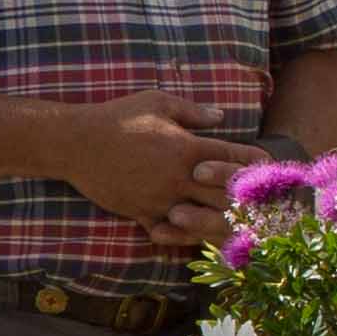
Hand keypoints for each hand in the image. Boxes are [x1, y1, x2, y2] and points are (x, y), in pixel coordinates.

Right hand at [61, 90, 250, 243]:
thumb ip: (193, 112)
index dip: (256, 163)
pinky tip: (189, 228)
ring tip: (228, 220)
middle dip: (245, 198)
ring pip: (203, 220)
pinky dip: (182, 234)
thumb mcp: (157, 102)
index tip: (262, 166)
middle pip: (228, 196)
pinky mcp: (141, 212)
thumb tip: (221, 116)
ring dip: (217, 220)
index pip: (238, 158)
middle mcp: (179, 176)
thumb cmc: (117, 117)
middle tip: (254, 199)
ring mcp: (161, 198)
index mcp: (189, 147)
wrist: (75, 143)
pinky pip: (170, 233)